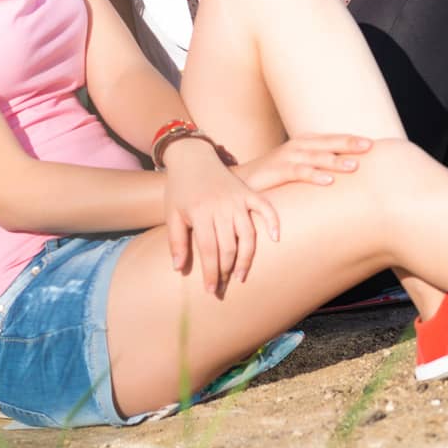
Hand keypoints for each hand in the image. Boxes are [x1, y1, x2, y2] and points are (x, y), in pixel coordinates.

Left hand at [163, 139, 279, 295]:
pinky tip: (275, 238)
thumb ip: (176, 241)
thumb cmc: (180, 188)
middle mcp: (222, 207)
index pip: (209, 250)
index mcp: (201, 213)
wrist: (193, 157)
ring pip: (247, 235)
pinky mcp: (248, 192)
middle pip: (229, 247)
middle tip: (223, 287)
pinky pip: (265, 207)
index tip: (211, 290)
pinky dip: (272, 221)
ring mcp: (237, 199)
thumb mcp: (172, 214)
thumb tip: (179, 269)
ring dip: (246, 258)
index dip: (211, 273)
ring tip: (240, 275)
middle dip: (226, 271)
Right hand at [238, 134, 373, 191]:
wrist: (241, 181)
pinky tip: (328, 181)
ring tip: (354, 166)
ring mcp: (286, 158)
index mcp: (304, 144)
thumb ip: (317, 167)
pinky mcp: (276, 171)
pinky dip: (313, 175)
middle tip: (370, 146)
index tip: (372, 144)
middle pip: (327, 143)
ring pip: (315, 157)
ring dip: (335, 161)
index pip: (331, 139)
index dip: (350, 140)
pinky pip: (297, 172)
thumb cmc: (273, 177)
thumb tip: (343, 173)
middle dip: (348, 144)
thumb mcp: (298, 168)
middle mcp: (297, 147)